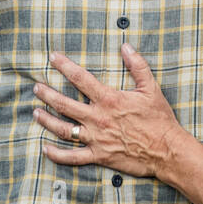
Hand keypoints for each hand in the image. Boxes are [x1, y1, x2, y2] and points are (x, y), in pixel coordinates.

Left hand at [33, 44, 184, 177]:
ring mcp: (96, 138)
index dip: (65, 66)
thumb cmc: (159, 119)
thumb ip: (137, 65)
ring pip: (63, 129)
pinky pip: (73, 157)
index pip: (81, 79)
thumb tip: (126, 46)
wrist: (167, 150)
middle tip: (36, 87)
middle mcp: (98, 118)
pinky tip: (45, 148)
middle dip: (47, 94)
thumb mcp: (151, 88)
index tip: (53, 58)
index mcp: (109, 99)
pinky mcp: (99, 155)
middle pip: (65, 104)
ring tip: (35, 112)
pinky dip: (57, 154)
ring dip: (47, 120)